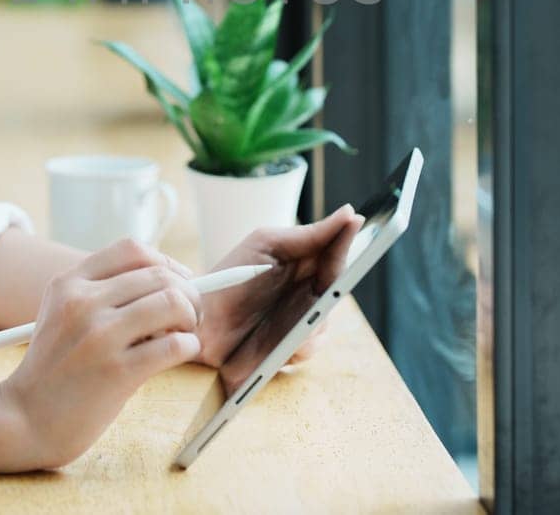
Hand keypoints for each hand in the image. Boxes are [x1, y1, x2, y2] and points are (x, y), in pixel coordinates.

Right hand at [0, 238, 203, 468]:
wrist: (24, 419)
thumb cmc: (55, 368)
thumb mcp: (61, 314)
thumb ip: (102, 292)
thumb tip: (171, 279)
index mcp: (68, 283)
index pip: (133, 250)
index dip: (166, 262)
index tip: (178, 282)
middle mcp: (82, 303)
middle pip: (160, 274)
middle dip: (189, 292)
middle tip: (191, 314)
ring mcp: (99, 336)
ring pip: (173, 302)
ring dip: (191, 317)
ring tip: (184, 333)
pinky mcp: (117, 372)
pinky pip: (175, 345)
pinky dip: (188, 346)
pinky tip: (180, 353)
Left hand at [192, 204, 364, 370]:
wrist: (201, 320)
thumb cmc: (231, 277)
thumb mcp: (267, 245)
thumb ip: (309, 234)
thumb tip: (350, 214)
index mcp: (304, 261)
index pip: (336, 249)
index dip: (348, 238)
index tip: (358, 222)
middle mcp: (307, 289)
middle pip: (338, 286)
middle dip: (335, 286)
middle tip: (324, 287)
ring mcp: (301, 319)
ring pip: (327, 319)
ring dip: (316, 320)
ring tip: (298, 323)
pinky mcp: (292, 347)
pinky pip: (312, 346)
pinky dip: (303, 344)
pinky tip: (288, 343)